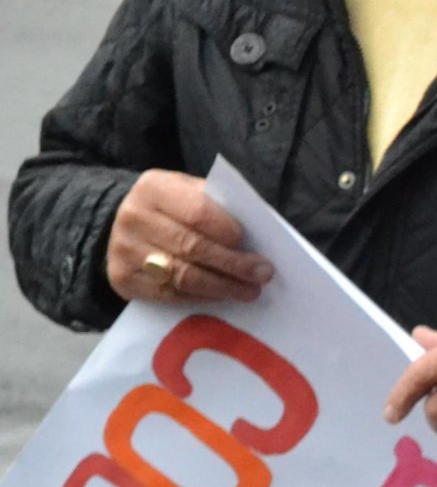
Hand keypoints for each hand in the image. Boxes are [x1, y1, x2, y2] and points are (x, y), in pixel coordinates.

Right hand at [105, 171, 274, 305]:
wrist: (122, 223)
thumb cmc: (171, 207)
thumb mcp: (189, 191)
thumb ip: (217, 206)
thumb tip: (258, 234)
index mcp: (153, 188)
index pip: (198, 213)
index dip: (228, 232)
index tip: (251, 245)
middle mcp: (133, 217)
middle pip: (193, 247)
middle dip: (234, 264)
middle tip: (263, 274)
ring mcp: (124, 249)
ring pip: (184, 275)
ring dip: (224, 287)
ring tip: (251, 291)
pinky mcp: (123, 278)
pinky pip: (171, 295)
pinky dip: (203, 298)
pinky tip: (223, 297)